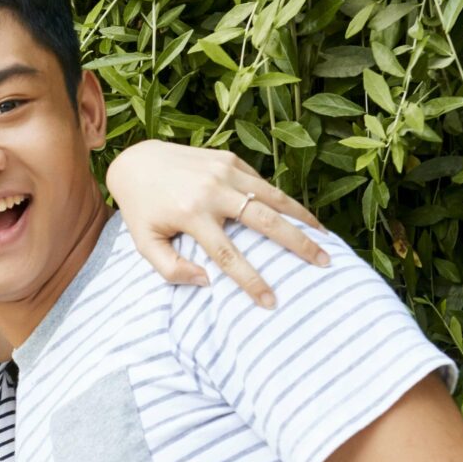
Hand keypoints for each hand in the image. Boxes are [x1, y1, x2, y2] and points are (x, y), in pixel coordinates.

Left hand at [106, 140, 329, 306]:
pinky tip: (299, 216)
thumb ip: (170, 268)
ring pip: (273, 196)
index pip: (228, 255)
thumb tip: (207, 282)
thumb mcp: (144, 243)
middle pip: (265, 221)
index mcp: (191, 214)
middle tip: (324, 263)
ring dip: (301, 217)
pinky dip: (282, 200)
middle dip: (298, 244)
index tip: (271, 301)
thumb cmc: (142, 209)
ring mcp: (224, 171)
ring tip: (325, 237)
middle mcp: (212, 190)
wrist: (136, 161)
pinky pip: (261, 183)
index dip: (251, 281)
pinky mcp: (229, 160)